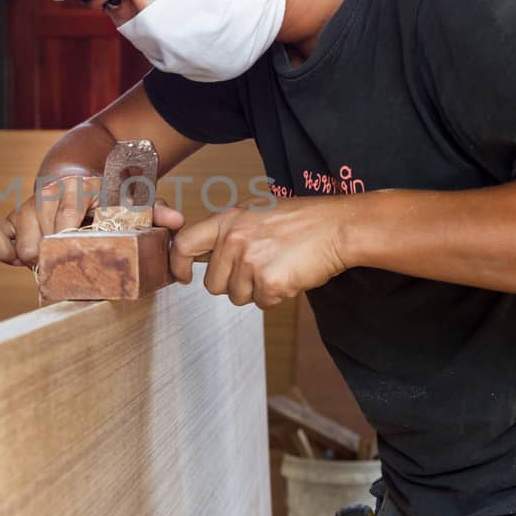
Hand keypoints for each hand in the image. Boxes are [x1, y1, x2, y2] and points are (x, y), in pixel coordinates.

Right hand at [0, 175, 184, 266]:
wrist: (77, 170)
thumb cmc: (107, 194)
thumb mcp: (132, 199)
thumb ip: (155, 211)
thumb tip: (177, 221)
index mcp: (80, 189)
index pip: (68, 209)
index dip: (70, 227)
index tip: (75, 244)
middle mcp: (49, 195)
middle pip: (41, 227)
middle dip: (54, 251)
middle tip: (68, 263)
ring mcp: (27, 206)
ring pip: (17, 227)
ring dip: (31, 251)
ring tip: (49, 263)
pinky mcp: (12, 218)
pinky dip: (3, 249)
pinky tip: (19, 259)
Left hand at [171, 197, 353, 307]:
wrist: (336, 227)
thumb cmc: (301, 220)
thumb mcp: (256, 212)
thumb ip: (228, 231)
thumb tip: (203, 252)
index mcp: (227, 220)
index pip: (184, 245)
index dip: (178, 265)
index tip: (185, 277)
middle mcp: (234, 240)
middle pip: (213, 284)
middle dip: (233, 284)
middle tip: (259, 268)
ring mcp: (250, 261)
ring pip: (237, 297)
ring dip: (256, 290)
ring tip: (278, 267)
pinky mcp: (269, 282)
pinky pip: (262, 303)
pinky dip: (276, 296)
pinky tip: (289, 275)